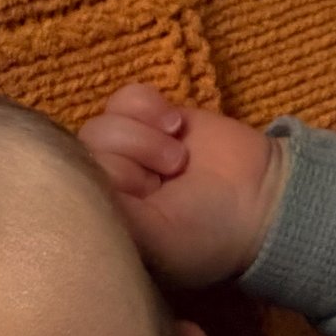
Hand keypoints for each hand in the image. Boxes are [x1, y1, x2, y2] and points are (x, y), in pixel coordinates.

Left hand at [77, 85, 289, 289]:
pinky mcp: (150, 120)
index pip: (73, 183)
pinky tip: (176, 126)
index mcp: (103, 219)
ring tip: (178, 158)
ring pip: (104, 122)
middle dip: (133, 158)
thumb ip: (106, 210)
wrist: (264, 198)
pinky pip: (127, 97)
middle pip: (88, 148)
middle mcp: (110, 186)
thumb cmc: (208, 234)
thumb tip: (71, 178)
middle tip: (169, 179)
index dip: (112, 182)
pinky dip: (148, 107)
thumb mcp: (152, 239)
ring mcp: (128, 151)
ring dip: (144, 137)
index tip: (147, 198)